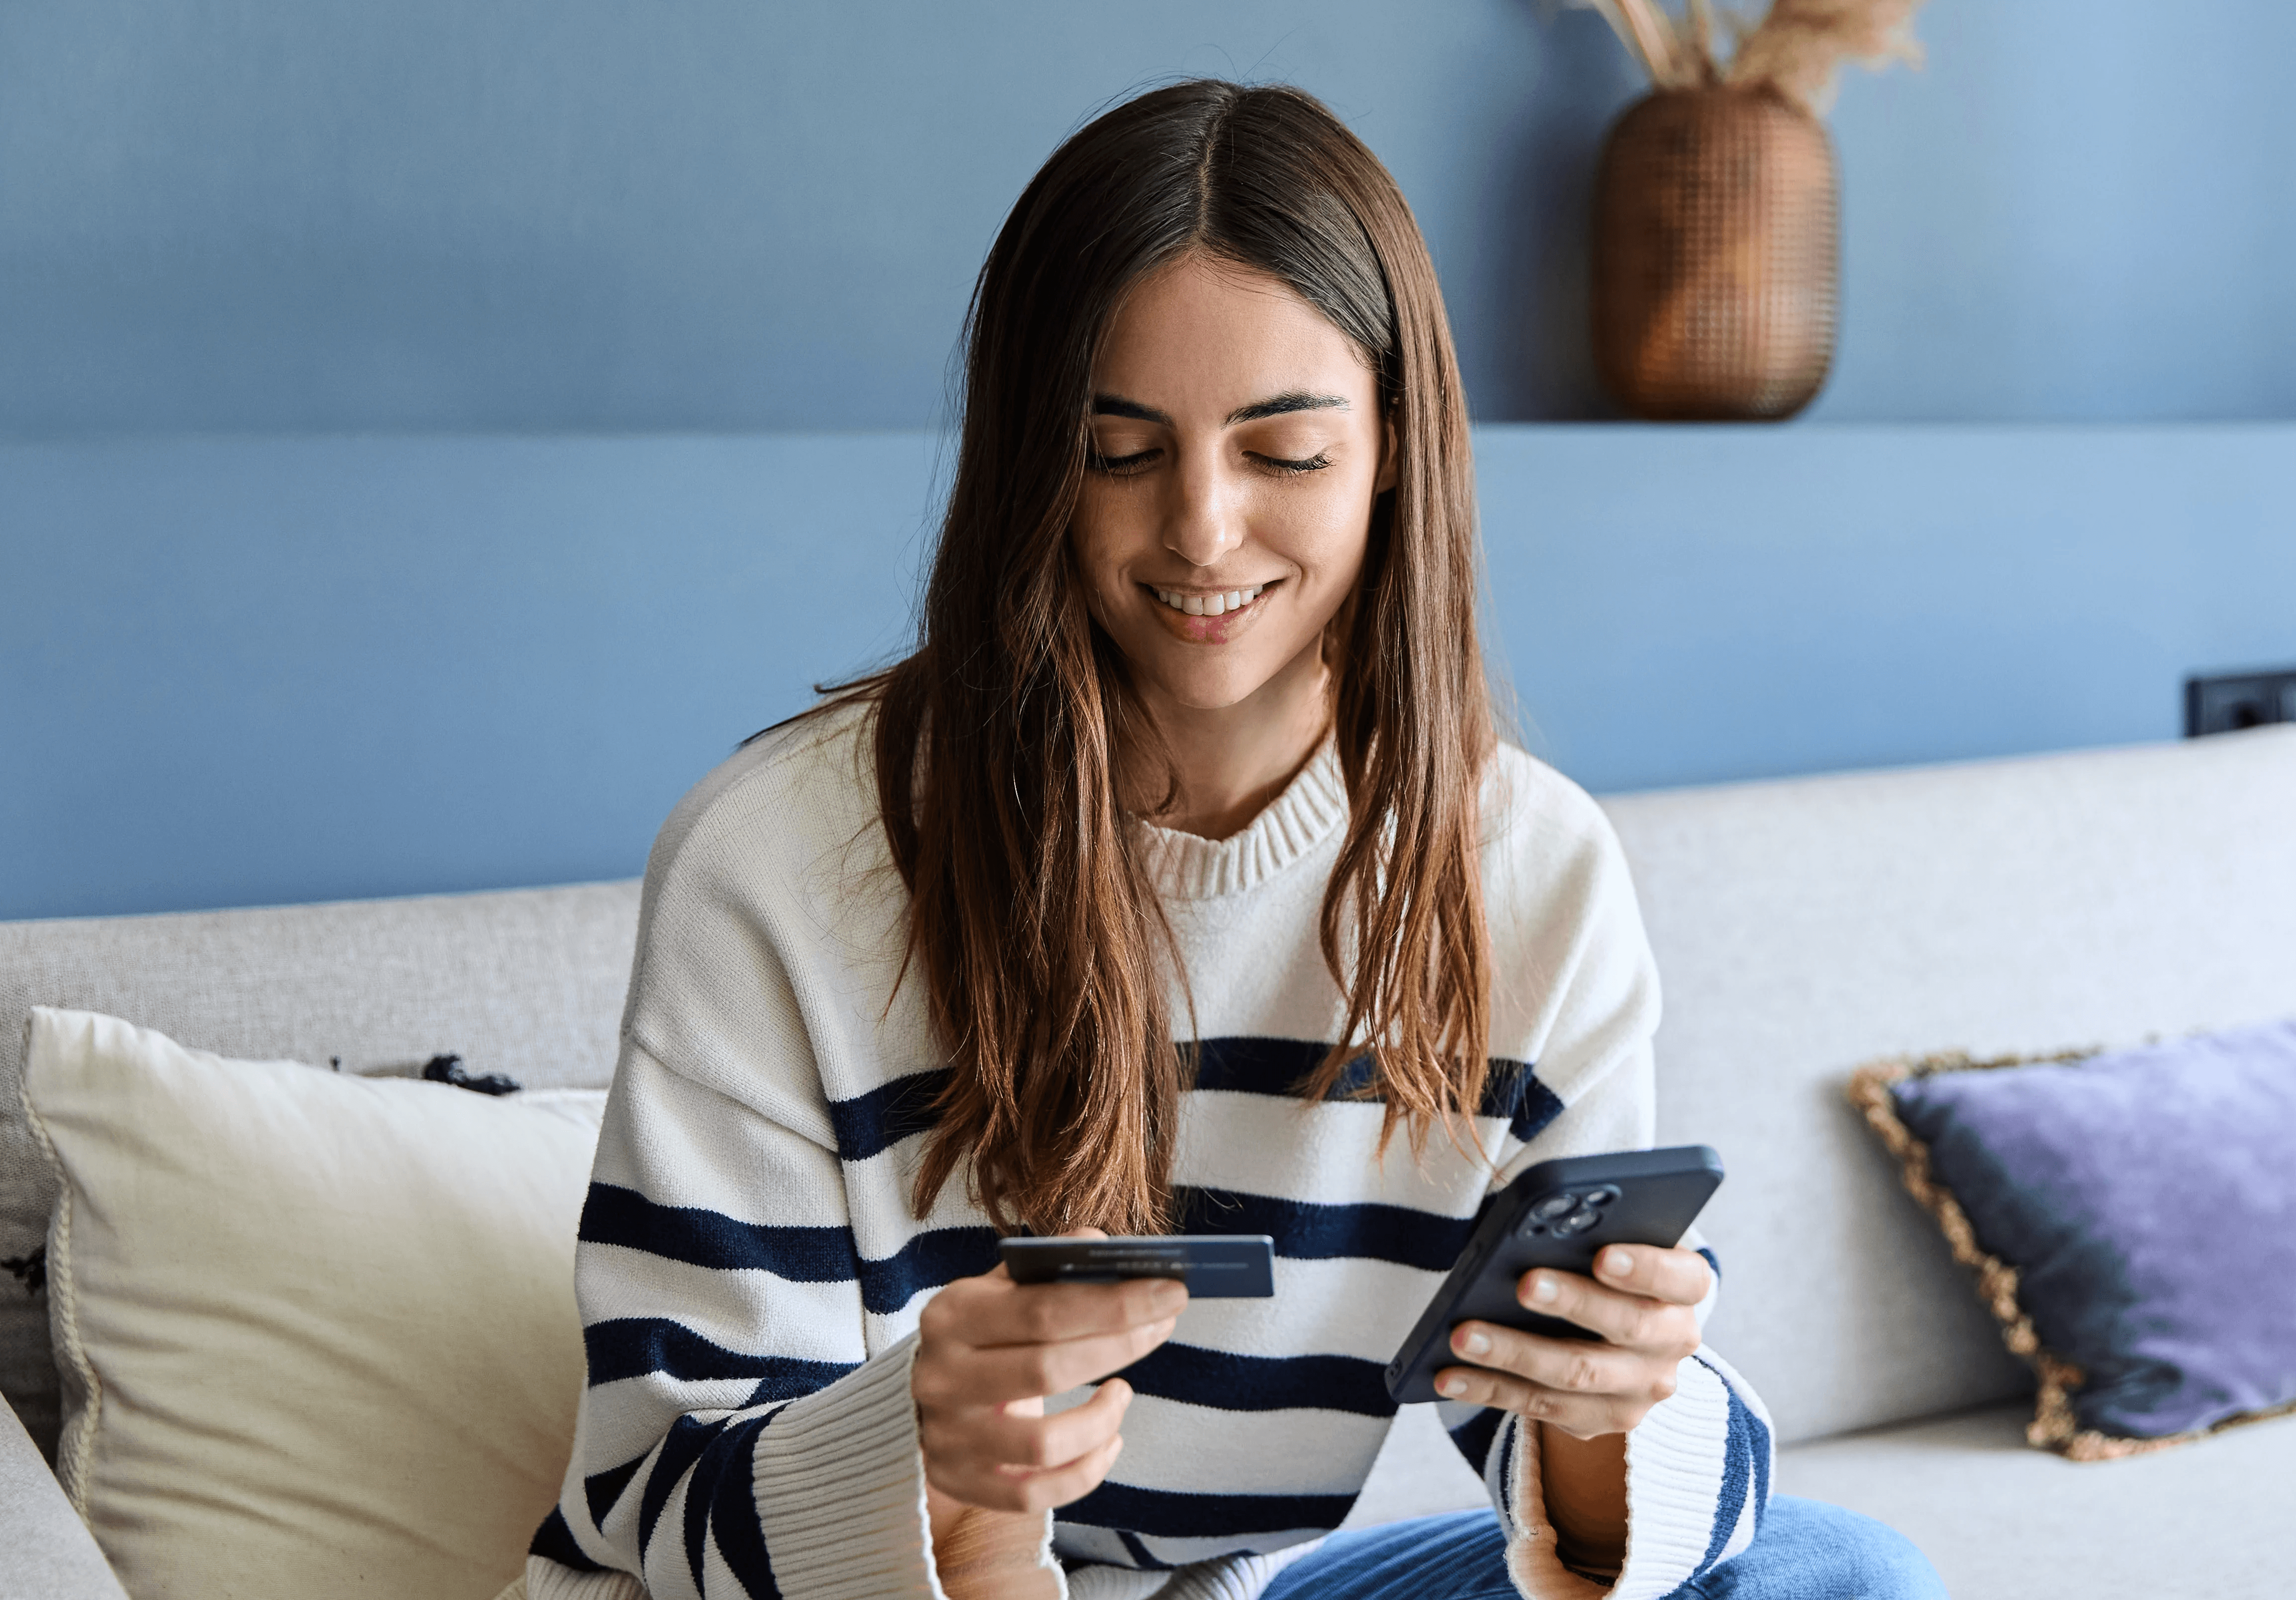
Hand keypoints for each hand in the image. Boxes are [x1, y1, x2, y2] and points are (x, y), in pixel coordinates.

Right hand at [913, 1229, 1185, 1514]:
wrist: (921, 1395)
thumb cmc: (981, 1334)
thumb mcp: (999, 1289)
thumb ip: (1047, 1267)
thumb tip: (1102, 1247)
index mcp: (953, 1315)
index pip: (1044, 1309)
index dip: (1116, 1303)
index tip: (1170, 1292)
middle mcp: (943, 1377)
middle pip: (1049, 1369)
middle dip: (1121, 1346)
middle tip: (1163, 1326)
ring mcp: (950, 1437)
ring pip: (1044, 1444)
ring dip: (1103, 1418)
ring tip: (1124, 1392)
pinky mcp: (962, 1482)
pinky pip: (1035, 1495)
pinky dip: (1087, 1472)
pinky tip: (1110, 1440)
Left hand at [1433, 1243, 1708, 1438]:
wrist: (1614, 1334)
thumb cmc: (1597, 1261)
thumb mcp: (1608, 1238)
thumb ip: (1586, 1231)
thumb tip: (1530, 1227)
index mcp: (1685, 1289)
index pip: (1682, 1277)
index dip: (1646, 1267)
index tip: (1602, 1254)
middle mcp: (1673, 1343)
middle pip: (1627, 1326)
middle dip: (1571, 1303)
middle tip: (1522, 1283)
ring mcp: (1639, 1391)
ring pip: (1576, 1375)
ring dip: (1514, 1354)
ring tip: (1462, 1335)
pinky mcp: (1599, 1422)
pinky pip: (1540, 1408)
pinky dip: (1489, 1389)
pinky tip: (1448, 1376)